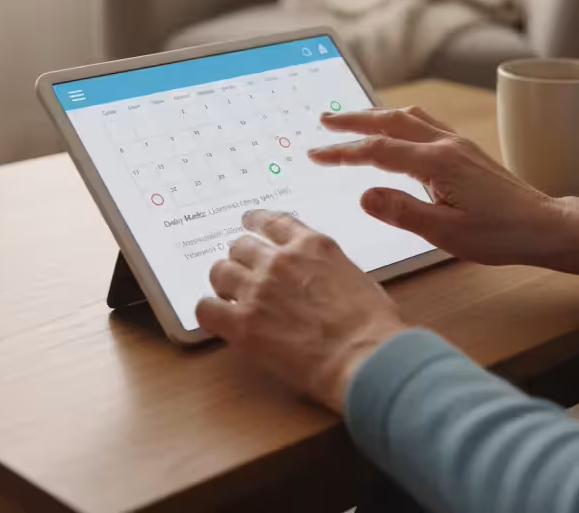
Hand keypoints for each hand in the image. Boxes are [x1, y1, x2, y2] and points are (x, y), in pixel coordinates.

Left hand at [195, 209, 408, 413]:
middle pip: (241, 246)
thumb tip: (313, 277)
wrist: (365, 357)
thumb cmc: (372, 326)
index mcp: (312, 245)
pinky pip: (206, 308)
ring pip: (220, 271)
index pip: (272, 222)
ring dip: (225, 283)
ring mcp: (258, 290)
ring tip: (229, 296)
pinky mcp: (243, 324)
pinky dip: (209, 311)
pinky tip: (218, 318)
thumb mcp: (354, 277)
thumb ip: (325, 267)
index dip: (255, 222)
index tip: (249, 223)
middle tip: (242, 272)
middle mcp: (280, 260)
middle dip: (241, 259)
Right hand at [307, 106, 578, 281]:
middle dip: (354, 119)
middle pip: (391, 120)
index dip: (344, 151)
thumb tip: (363, 194)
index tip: (316, 153)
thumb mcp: (445, 233)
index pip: (378, 151)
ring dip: (376, 114)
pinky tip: (396, 126)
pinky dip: (401, 118)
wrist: (543, 226)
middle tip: (323, 120)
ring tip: (351, 119)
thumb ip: (402, 212)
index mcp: (437, 163)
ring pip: (409, 115)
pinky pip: (426, 121)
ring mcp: (458, 143)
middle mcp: (446, 144)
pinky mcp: (466, 149)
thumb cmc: (499, 235)